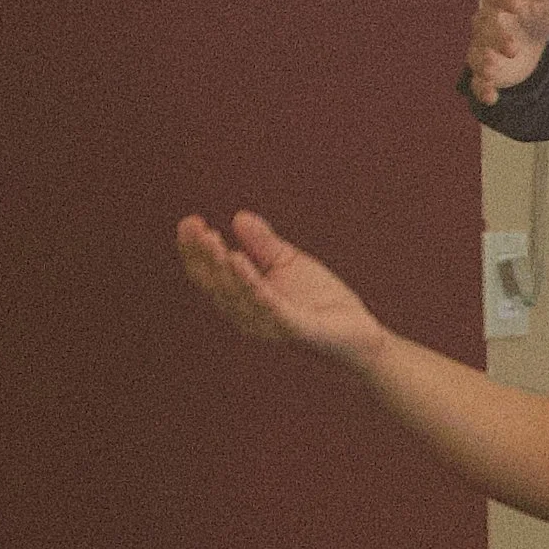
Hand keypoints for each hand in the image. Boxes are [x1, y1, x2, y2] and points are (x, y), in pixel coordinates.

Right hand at [176, 210, 386, 374]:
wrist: (359, 331)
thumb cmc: (318, 299)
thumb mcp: (288, 263)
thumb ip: (263, 243)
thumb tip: (239, 217)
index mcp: (242, 299)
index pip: (209, 275)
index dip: (195, 250)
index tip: (188, 222)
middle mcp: (247, 315)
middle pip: (216, 285)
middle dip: (203, 255)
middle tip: (196, 227)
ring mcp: (269, 325)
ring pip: (237, 296)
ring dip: (223, 267)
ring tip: (213, 240)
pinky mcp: (295, 329)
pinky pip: (269, 306)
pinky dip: (251, 284)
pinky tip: (239, 260)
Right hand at [466, 0, 548, 102]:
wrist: (539, 36)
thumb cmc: (539, 8)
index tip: (518, 4)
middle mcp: (486, 21)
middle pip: (483, 25)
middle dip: (495, 36)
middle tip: (513, 47)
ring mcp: (484, 46)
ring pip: (476, 53)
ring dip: (483, 62)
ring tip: (493, 69)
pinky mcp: (488, 71)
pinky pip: (479, 81)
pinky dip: (482, 89)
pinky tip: (492, 97)